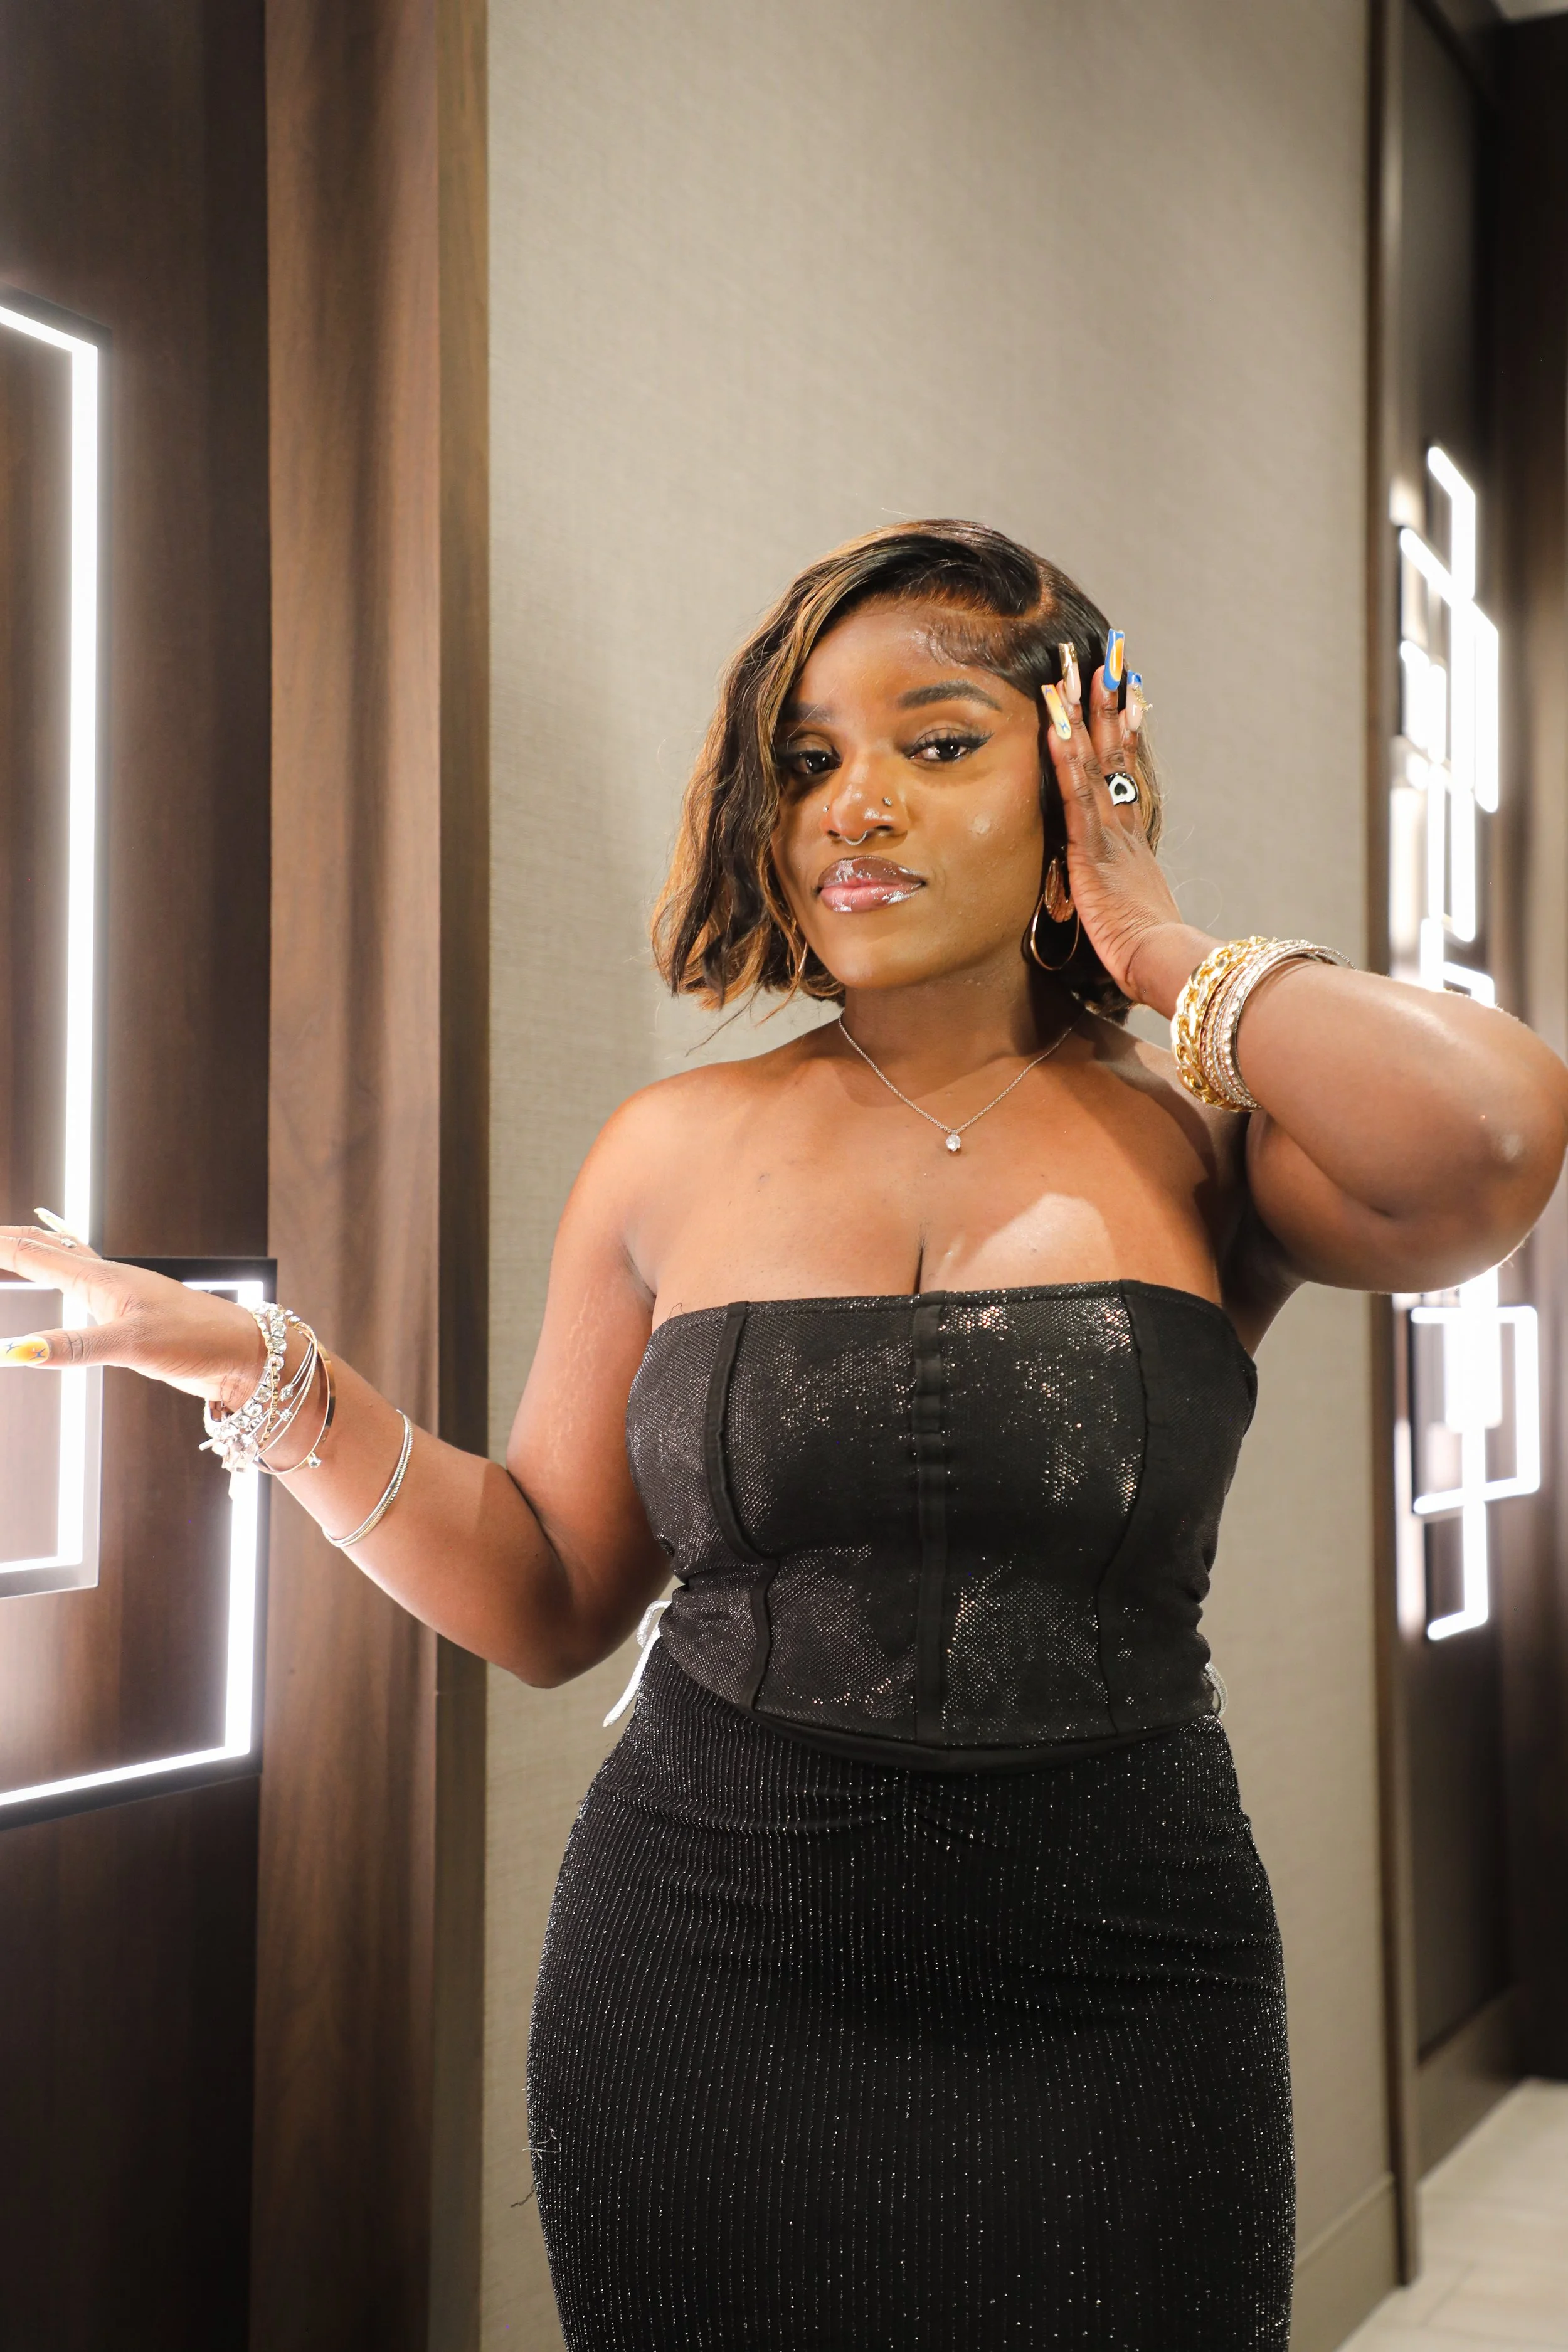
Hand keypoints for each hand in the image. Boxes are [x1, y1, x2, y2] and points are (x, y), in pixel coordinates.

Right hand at [0, 1225, 264, 1410]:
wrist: (245, 1355)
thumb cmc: (199, 1340)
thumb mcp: (131, 1344)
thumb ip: (74, 1346)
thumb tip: (16, 1352)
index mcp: (103, 1280)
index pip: (36, 1254)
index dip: (1, 1246)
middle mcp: (109, 1284)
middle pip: (49, 1251)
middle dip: (12, 1243)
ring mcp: (122, 1301)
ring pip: (67, 1269)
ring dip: (36, 1258)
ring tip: (13, 1252)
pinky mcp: (133, 1323)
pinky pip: (85, 1295)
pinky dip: (63, 1284)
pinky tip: (68, 1289)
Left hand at [1041, 654, 1190, 1004]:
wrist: (1163, 964)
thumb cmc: (1147, 951)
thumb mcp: (1129, 910)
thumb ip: (1118, 891)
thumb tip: (1113, 892)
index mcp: (1130, 840)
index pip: (1122, 772)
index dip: (1120, 730)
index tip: (1121, 692)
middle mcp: (1123, 827)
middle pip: (1114, 753)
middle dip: (1107, 706)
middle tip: (1106, 659)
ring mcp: (1109, 835)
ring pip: (1094, 764)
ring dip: (1084, 717)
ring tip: (1078, 673)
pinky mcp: (1092, 851)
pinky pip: (1076, 797)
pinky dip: (1065, 761)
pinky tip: (1055, 728)